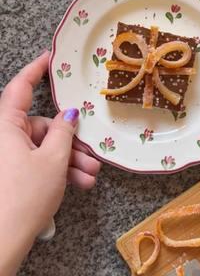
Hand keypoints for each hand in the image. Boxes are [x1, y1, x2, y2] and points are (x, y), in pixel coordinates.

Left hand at [0, 52, 100, 274]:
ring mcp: (10, 155)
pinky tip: (78, 183)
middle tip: (91, 152)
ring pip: (45, 147)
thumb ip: (64, 132)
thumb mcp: (52, 159)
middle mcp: (6, 136)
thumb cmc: (24, 195)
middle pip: (42, 125)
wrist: (2, 241)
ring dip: (69, 160)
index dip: (36, 69)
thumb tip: (69, 115)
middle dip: (70, 140)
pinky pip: (40, 162)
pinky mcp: (15, 172)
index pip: (20, 87)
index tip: (52, 58)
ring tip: (89, 176)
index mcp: (7, 125)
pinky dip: (59, 171)